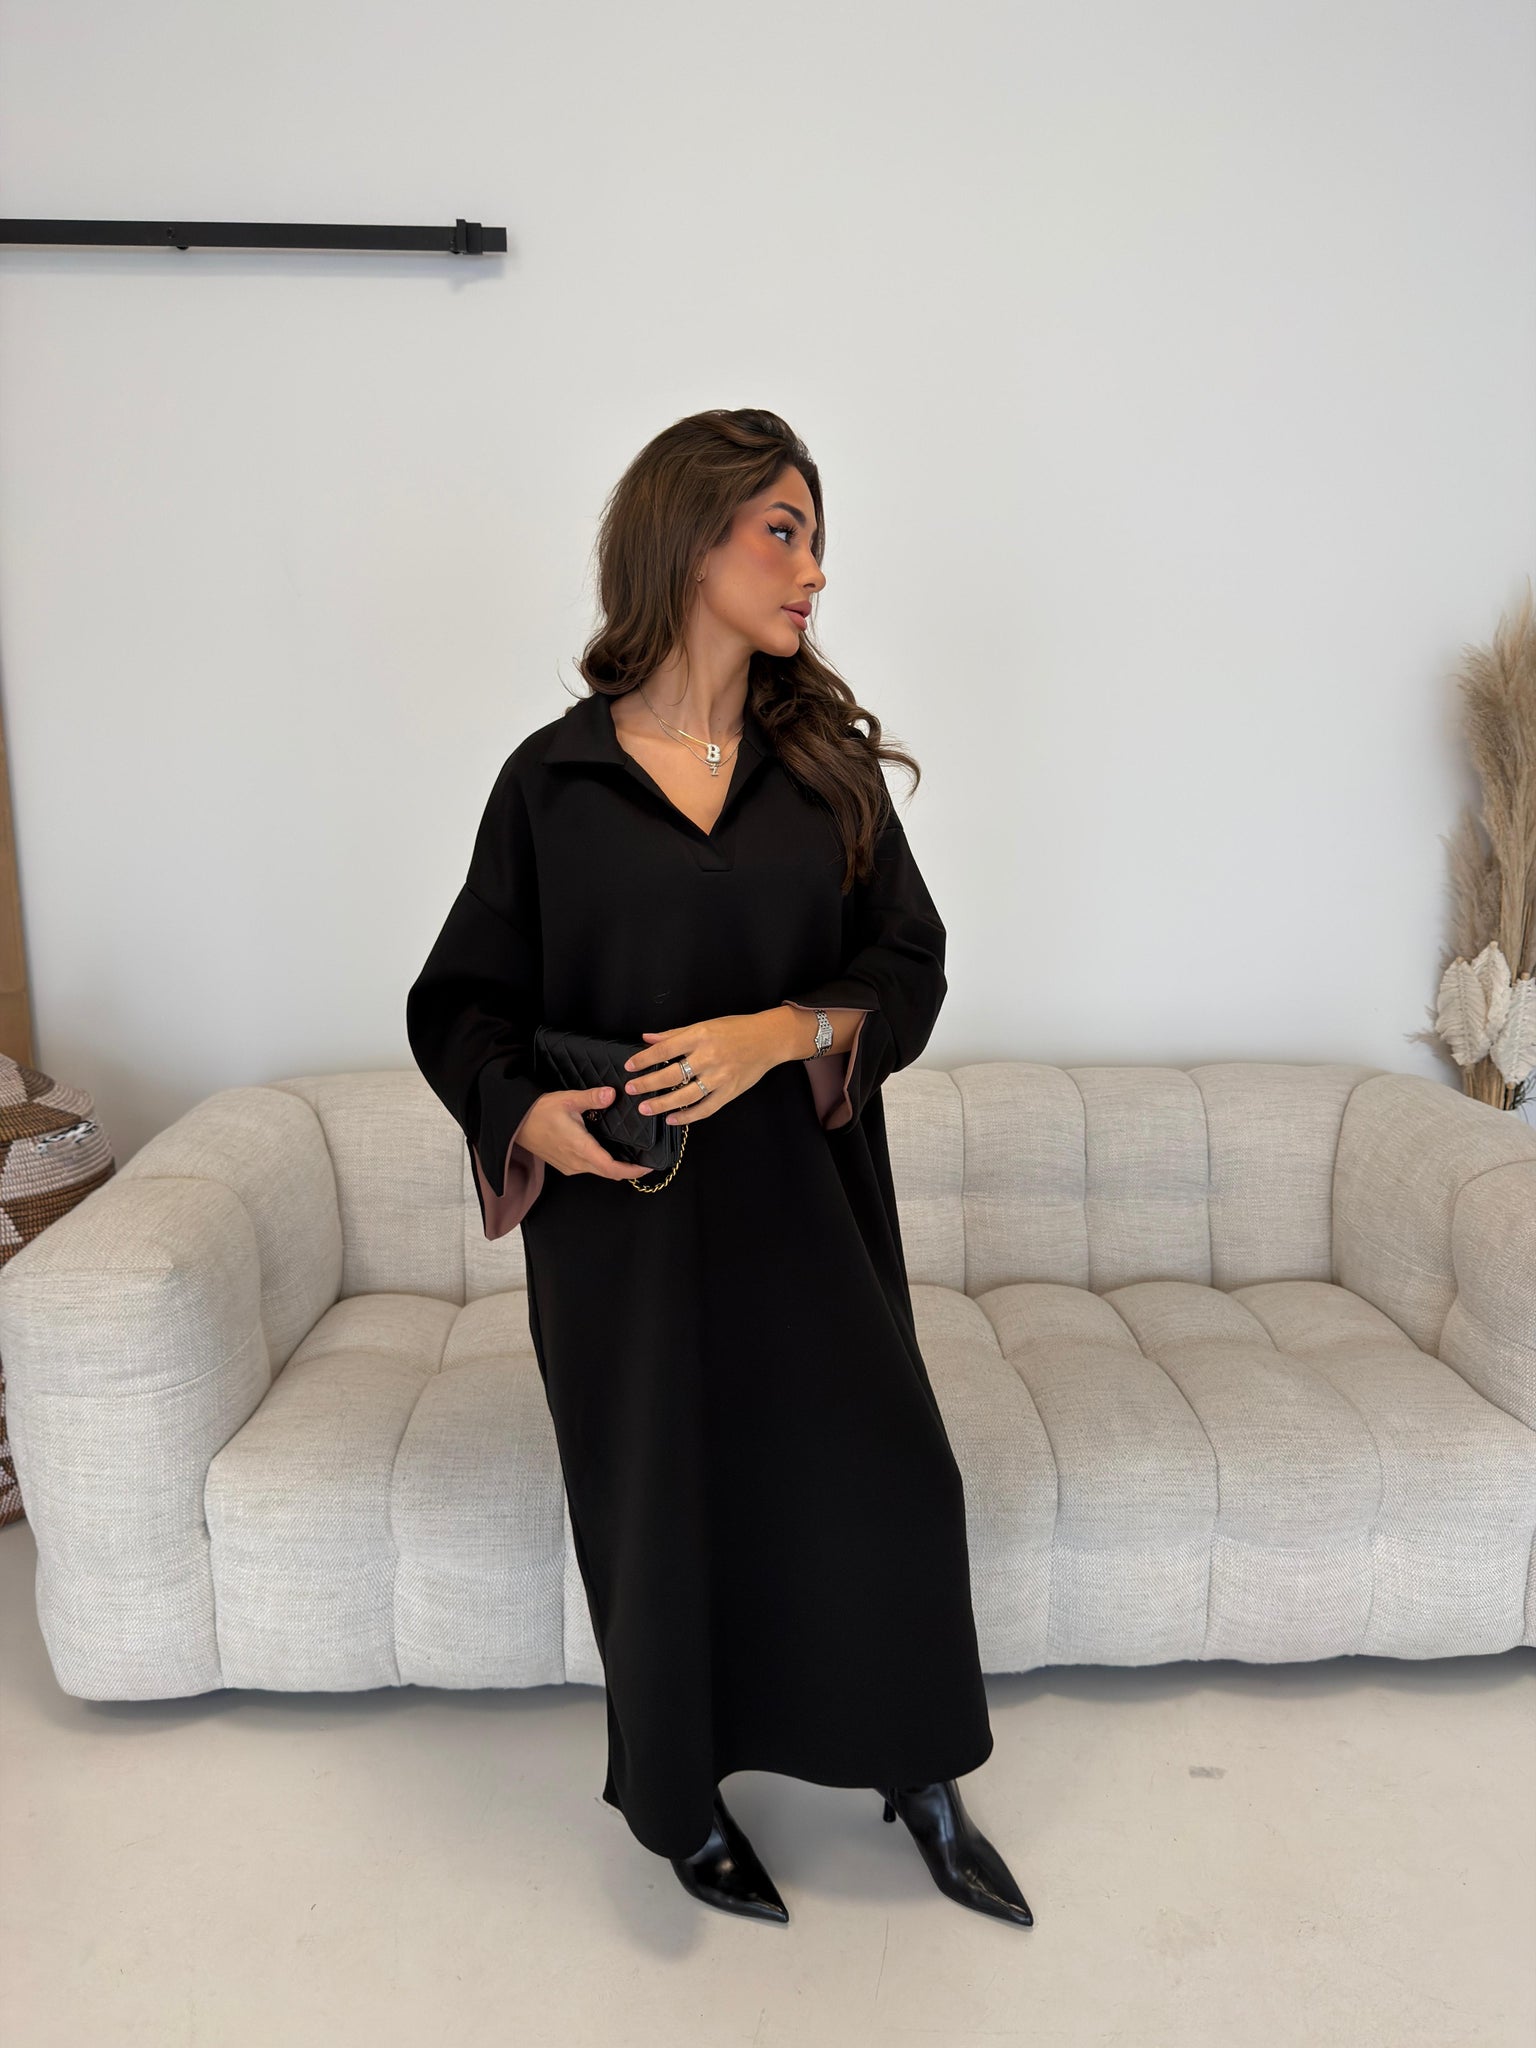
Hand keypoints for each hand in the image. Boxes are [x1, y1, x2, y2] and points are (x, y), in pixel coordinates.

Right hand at [513, 1087, 655, 1181]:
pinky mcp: (565, 1165)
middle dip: (629, 1170)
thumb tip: (612, 1094)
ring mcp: (570, 1166)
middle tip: (646, 1160)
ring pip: (599, 1172)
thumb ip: (592, 1098)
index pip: (612, 1168)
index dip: (632, 1171)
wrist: (515, 1124)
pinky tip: (609, 1151)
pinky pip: (589, 1169)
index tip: (647, 1166)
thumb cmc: (539, 1112)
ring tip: (632, 1155)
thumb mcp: (567, 1100)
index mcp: (580, 1148)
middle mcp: (576, 1162)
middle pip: (609, 1173)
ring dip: (615, 1168)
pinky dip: (603, 1164)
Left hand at [619, 1010, 792, 1126]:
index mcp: (700, 1036)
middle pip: (671, 1075)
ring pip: (685, 1095)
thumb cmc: (735, 1029)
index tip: (629, 1067)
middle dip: (647, 1084)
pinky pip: (705, 1109)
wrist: (768, 1039)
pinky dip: (687, 1116)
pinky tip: (672, 1119)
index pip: (664, 1050)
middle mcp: (708, 1057)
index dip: (643, 1059)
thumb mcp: (704, 1025)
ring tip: (645, 1108)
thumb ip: (674, 1034)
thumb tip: (647, 1038)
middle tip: (631, 1090)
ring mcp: (720, 1077)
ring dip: (662, 1104)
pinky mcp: (730, 1092)